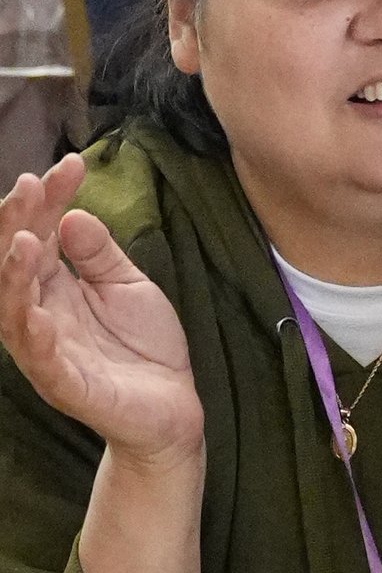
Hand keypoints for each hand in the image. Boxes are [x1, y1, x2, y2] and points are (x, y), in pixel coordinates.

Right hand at [0, 159, 203, 463]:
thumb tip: (72, 215)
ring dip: (14, 275)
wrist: (174, 408)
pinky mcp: (68, 387)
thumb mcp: (127, 285)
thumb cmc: (144, 347)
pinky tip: (38, 312)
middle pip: (12, 265)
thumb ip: (99, 253)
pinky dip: (36, 336)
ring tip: (24, 240)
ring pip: (14, 312)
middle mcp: (39, 316)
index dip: (47, 199)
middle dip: (15, 223)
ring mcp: (49, 353)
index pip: (37, 234)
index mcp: (51, 288)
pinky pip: (43, 362)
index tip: (71, 164)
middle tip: (29, 185)